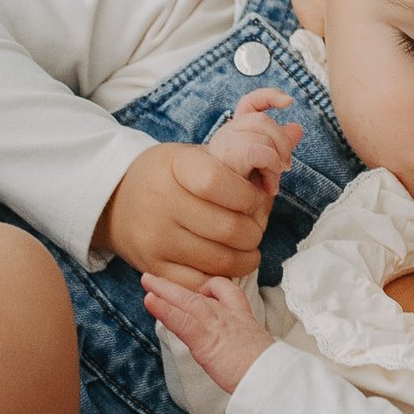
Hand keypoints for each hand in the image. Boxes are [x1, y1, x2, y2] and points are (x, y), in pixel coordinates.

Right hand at [98, 138, 268, 284]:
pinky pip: (202, 283)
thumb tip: (300, 131)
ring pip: (221, 261)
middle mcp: (163, 204)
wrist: (114, 201)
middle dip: (255, 230)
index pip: (220, 183)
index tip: (255, 198)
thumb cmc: (169, 175)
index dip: (249, 196)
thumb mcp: (198, 154)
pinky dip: (223, 277)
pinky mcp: (155, 267)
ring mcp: (157, 239)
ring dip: (246, 256)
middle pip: (229, 229)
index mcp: (176, 167)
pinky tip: (225, 262)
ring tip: (245, 244)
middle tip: (255, 225)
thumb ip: (248, 150)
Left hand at [141, 270, 272, 392]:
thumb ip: (248, 348)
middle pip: (200, 293)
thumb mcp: (262, 351)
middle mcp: (228, 316)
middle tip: (157, 279)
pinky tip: (150, 301)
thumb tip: (248, 360)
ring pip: (187, 301)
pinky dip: (163, 309)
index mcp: (243, 318)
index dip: (212, 287)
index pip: (227, 292)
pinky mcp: (205, 339)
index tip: (200, 288)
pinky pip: (181, 320)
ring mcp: (216, 325)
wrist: (273, 376)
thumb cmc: (271, 370)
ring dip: (164, 290)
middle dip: (177, 286)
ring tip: (147, 282)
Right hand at [205, 87, 302, 203]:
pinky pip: (256, 151)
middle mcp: (224, 137)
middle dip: (281, 142)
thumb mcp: (265, 173)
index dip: (268, 96)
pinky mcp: (222, 162)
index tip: (288, 103)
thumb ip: (279, 149)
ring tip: (272, 184)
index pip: (249, 104)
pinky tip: (268, 187)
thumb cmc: (243, 203)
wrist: (224, 227)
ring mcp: (220, 149)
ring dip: (275, 160)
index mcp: (234, 135)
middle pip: (259, 119)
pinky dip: (269, 166)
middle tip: (285, 169)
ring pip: (259, 133)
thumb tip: (297, 128)